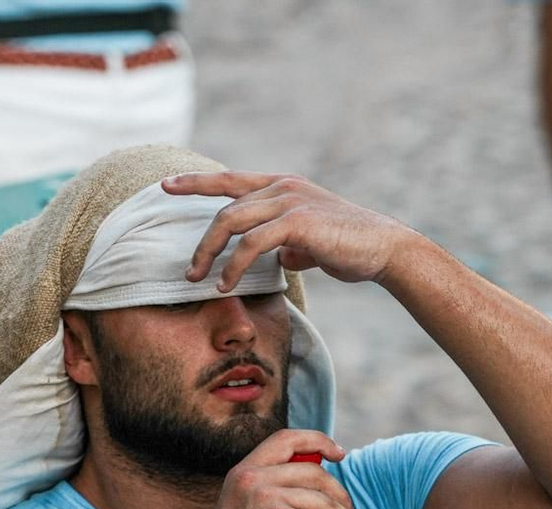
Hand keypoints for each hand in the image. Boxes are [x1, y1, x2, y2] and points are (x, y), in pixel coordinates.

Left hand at [163, 172, 425, 290]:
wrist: (385, 249)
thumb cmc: (352, 247)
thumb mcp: (313, 242)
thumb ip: (291, 244)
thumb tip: (280, 258)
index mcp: (283, 186)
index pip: (231, 180)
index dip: (197, 182)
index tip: (166, 185)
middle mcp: (282, 187)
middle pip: (224, 205)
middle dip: (200, 238)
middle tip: (188, 269)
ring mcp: (288, 201)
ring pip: (231, 222)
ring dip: (210, 253)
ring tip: (199, 280)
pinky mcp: (296, 223)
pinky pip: (251, 244)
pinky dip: (233, 265)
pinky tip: (226, 284)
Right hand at [183, 429, 375, 508]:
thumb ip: (267, 493)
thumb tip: (311, 493)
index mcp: (244, 471)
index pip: (286, 439)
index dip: (317, 441)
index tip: (340, 454)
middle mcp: (254, 477)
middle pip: (315, 473)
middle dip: (341, 496)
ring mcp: (268, 497)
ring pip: (326, 504)